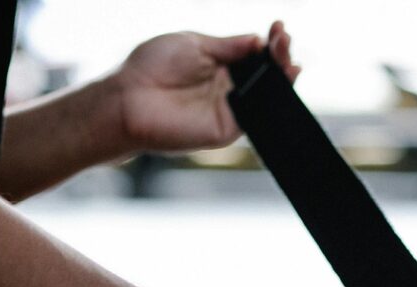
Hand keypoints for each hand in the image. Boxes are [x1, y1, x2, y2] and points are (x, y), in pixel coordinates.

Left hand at [109, 21, 299, 153]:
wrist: (127, 98)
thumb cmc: (151, 67)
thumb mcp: (194, 43)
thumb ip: (229, 46)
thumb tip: (259, 41)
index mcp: (218, 65)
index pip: (254, 55)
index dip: (269, 43)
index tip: (278, 28)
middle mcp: (226, 88)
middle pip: (264, 74)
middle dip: (280, 56)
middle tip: (284, 39)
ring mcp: (228, 109)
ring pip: (266, 94)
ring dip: (282, 76)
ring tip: (288, 57)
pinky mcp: (227, 128)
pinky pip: (257, 114)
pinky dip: (272, 99)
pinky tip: (281, 80)